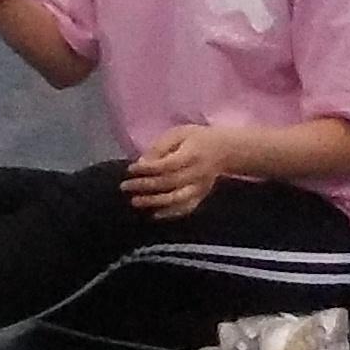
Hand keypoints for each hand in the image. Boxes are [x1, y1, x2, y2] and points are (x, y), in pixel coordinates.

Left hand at [121, 123, 237, 218]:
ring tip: (135, 202)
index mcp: (191, 154)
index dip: (147, 168)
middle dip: (145, 186)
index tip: (130, 169)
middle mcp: (197, 173)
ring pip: (177, 199)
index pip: (167, 165)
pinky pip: (186, 208)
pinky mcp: (202, 196)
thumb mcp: (178, 134)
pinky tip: (154, 214)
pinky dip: (170, 213)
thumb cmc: (196, 139)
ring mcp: (200, 187)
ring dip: (154, 202)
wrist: (225, 150)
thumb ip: (160, 147)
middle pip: (169, 182)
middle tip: (124, 187)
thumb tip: (141, 164)